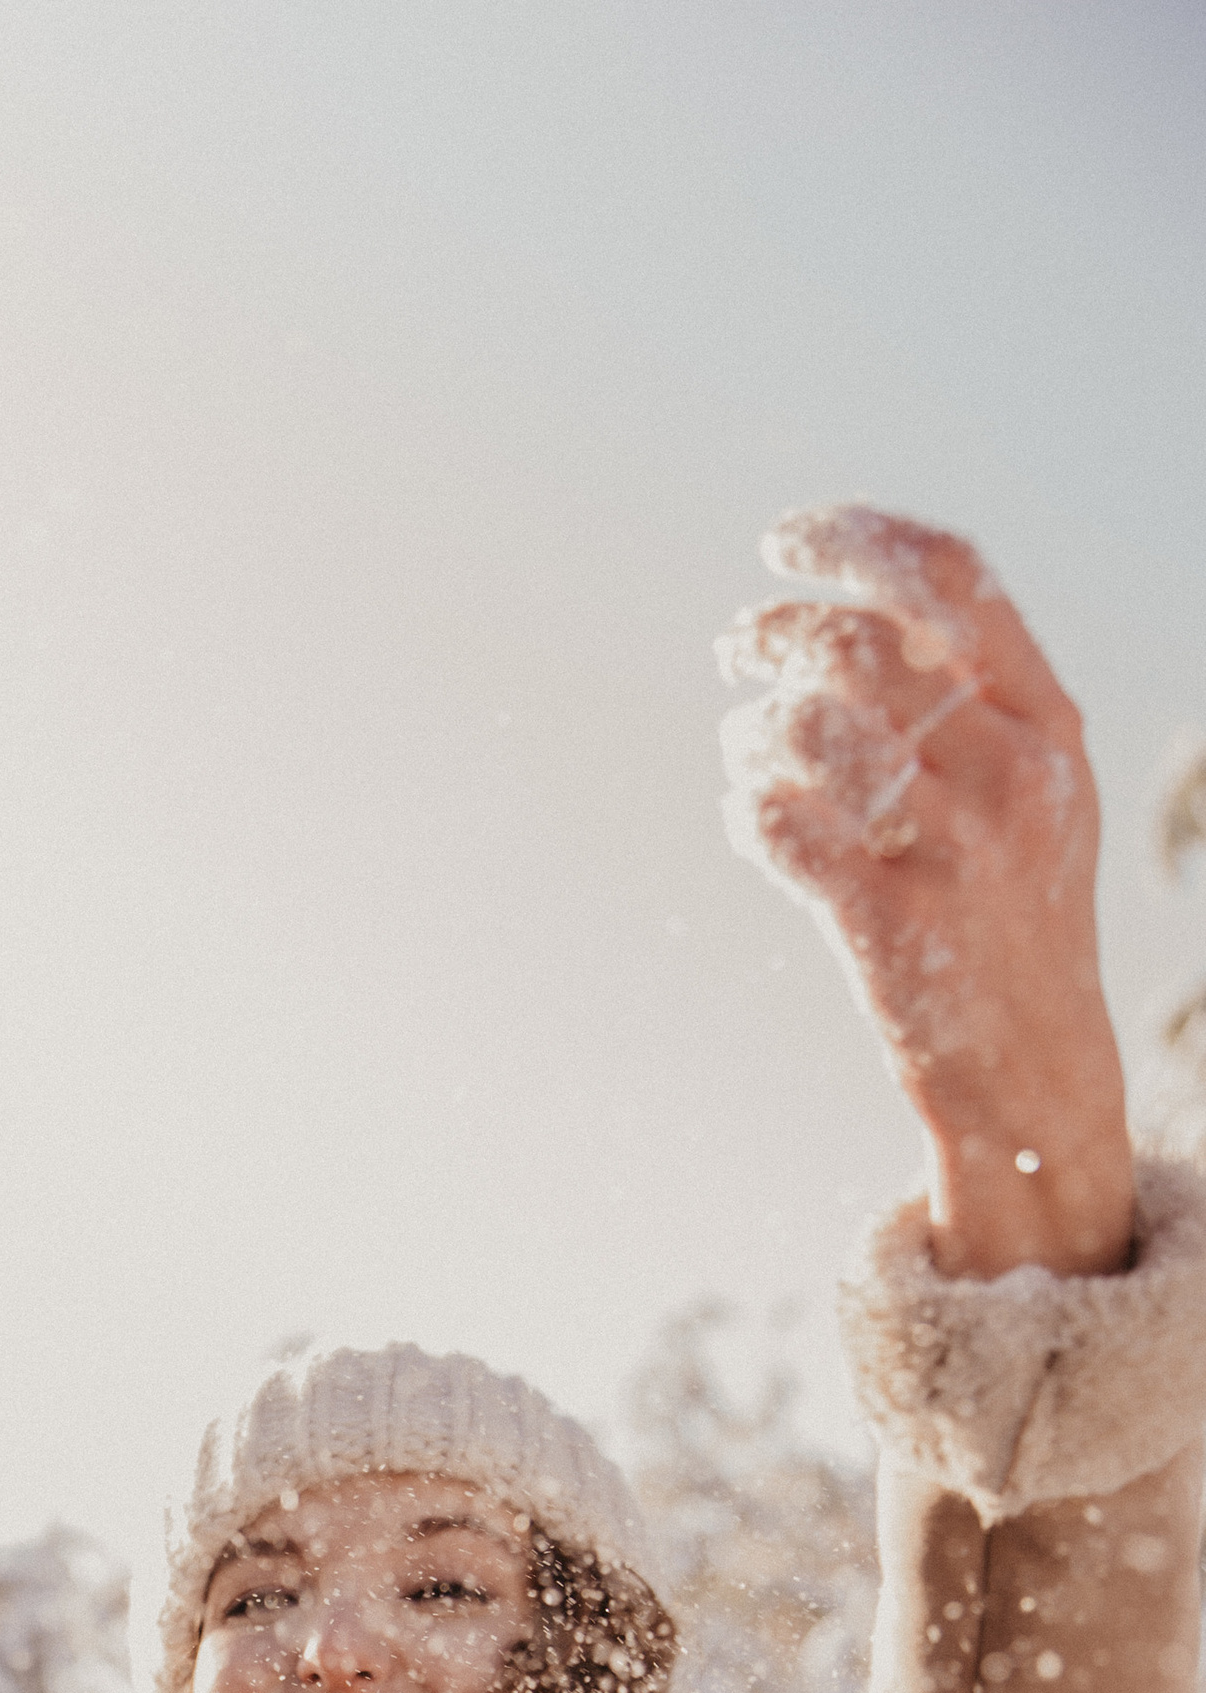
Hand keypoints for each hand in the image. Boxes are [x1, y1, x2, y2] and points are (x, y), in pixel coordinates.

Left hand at [719, 506, 1133, 1278]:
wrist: (1035, 1064)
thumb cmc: (1014, 913)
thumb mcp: (1034, 791)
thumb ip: (972, 701)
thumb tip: (858, 614)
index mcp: (1046, 720)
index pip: (951, 580)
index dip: (856, 540)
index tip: (783, 543)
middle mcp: (1008, 771)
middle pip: (862, 646)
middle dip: (775, 631)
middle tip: (734, 647)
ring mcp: (953, 848)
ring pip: (809, 729)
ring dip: (753, 728)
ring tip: (745, 748)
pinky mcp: (890, 921)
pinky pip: (778, 828)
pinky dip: (745, 812)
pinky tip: (749, 821)